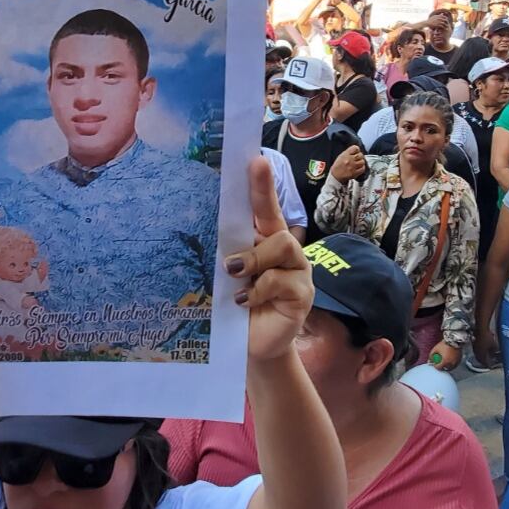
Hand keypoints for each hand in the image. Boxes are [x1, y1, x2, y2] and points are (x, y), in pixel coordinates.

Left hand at [228, 156, 312, 360]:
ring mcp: (298, 272)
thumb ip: (226, 254)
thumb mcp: (226, 277)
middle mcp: (285, 252)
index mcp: (265, 241)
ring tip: (235, 278)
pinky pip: (284, 281)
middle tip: (230, 263)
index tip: (255, 161)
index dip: (261, 185)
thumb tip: (205, 232)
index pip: (265, 208)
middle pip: (279, 228)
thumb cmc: (236, 308)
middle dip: (254, 237)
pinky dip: (258, 290)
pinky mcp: (303, 295)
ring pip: (283, 248)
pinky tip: (243, 302)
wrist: (251, 347)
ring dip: (255, 262)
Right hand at [330, 144, 367, 183]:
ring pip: (362, 161)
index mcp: (345, 154)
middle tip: (358, 158)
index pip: (355, 148)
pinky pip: (362, 168)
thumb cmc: (337, 166)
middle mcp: (349, 160)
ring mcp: (352, 166)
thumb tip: (356, 151)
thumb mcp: (341, 156)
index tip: (357, 152)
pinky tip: (359, 167)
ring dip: (361, 162)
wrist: (335, 176)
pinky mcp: (354, 173)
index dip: (357, 150)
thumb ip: (349, 153)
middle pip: (360, 155)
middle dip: (360, 156)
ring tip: (358, 163)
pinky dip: (362, 168)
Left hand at [428, 342, 460, 370]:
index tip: (435, 364)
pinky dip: (452, 363)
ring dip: (447, 366)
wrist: (454, 340)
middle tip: (439, 363)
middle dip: (441, 367)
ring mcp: (456, 362)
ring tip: (445, 361)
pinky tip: (450, 360)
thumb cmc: (444, 344)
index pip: (439, 368)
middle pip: (445, 369)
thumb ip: (431, 355)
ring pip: (451, 367)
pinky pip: (455, 364)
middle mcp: (451, 364)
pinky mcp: (459, 360)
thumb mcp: (435, 349)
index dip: (435, 366)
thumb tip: (429, 361)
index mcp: (445, 362)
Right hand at [473, 326, 498, 368]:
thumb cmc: (487, 337)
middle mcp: (477, 352)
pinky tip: (482, 351)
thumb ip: (495, 350)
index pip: (484, 362)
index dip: (488, 365)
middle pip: (480, 360)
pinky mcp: (474, 343)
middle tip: (487, 363)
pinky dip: (480, 353)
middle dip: (484, 362)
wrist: (480, 328)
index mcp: (481, 354)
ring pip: (477, 355)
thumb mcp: (494, 345)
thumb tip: (496, 353)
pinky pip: (477, 351)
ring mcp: (474, 348)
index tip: (490, 367)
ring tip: (484, 358)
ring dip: (481, 358)